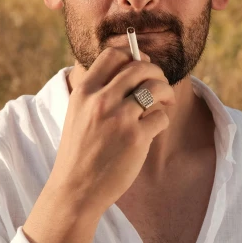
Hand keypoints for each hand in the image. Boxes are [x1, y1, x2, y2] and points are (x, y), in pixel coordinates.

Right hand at [49, 45, 174, 217]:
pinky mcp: (136, 138)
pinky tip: (154, 129)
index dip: (133, 53)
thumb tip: (127, 66)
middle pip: (140, 67)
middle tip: (159, 84)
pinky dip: (162, 120)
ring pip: (156, 88)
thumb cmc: (79, 152)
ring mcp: (119, 118)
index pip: (113, 54)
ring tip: (165, 102)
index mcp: (84, 91)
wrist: (76, 189)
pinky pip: (161, 116)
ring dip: (165, 92)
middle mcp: (101, 100)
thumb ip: (96, 91)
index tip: (142, 61)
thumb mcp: (77, 113)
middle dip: (156, 72)